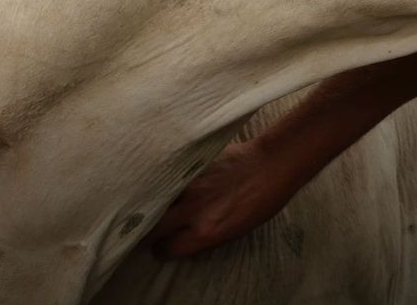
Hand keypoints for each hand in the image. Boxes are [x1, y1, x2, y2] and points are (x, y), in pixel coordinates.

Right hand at [148, 138, 299, 259]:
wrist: (270, 166)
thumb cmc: (260, 203)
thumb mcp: (234, 231)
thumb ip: (204, 236)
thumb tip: (183, 239)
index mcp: (206, 231)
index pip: (168, 248)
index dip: (162, 250)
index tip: (160, 247)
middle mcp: (192, 209)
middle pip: (153, 226)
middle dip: (147, 231)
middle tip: (149, 229)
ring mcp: (189, 185)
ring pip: (156, 198)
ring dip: (152, 205)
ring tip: (152, 205)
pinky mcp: (190, 165)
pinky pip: (168, 176)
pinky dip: (164, 182)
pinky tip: (164, 182)